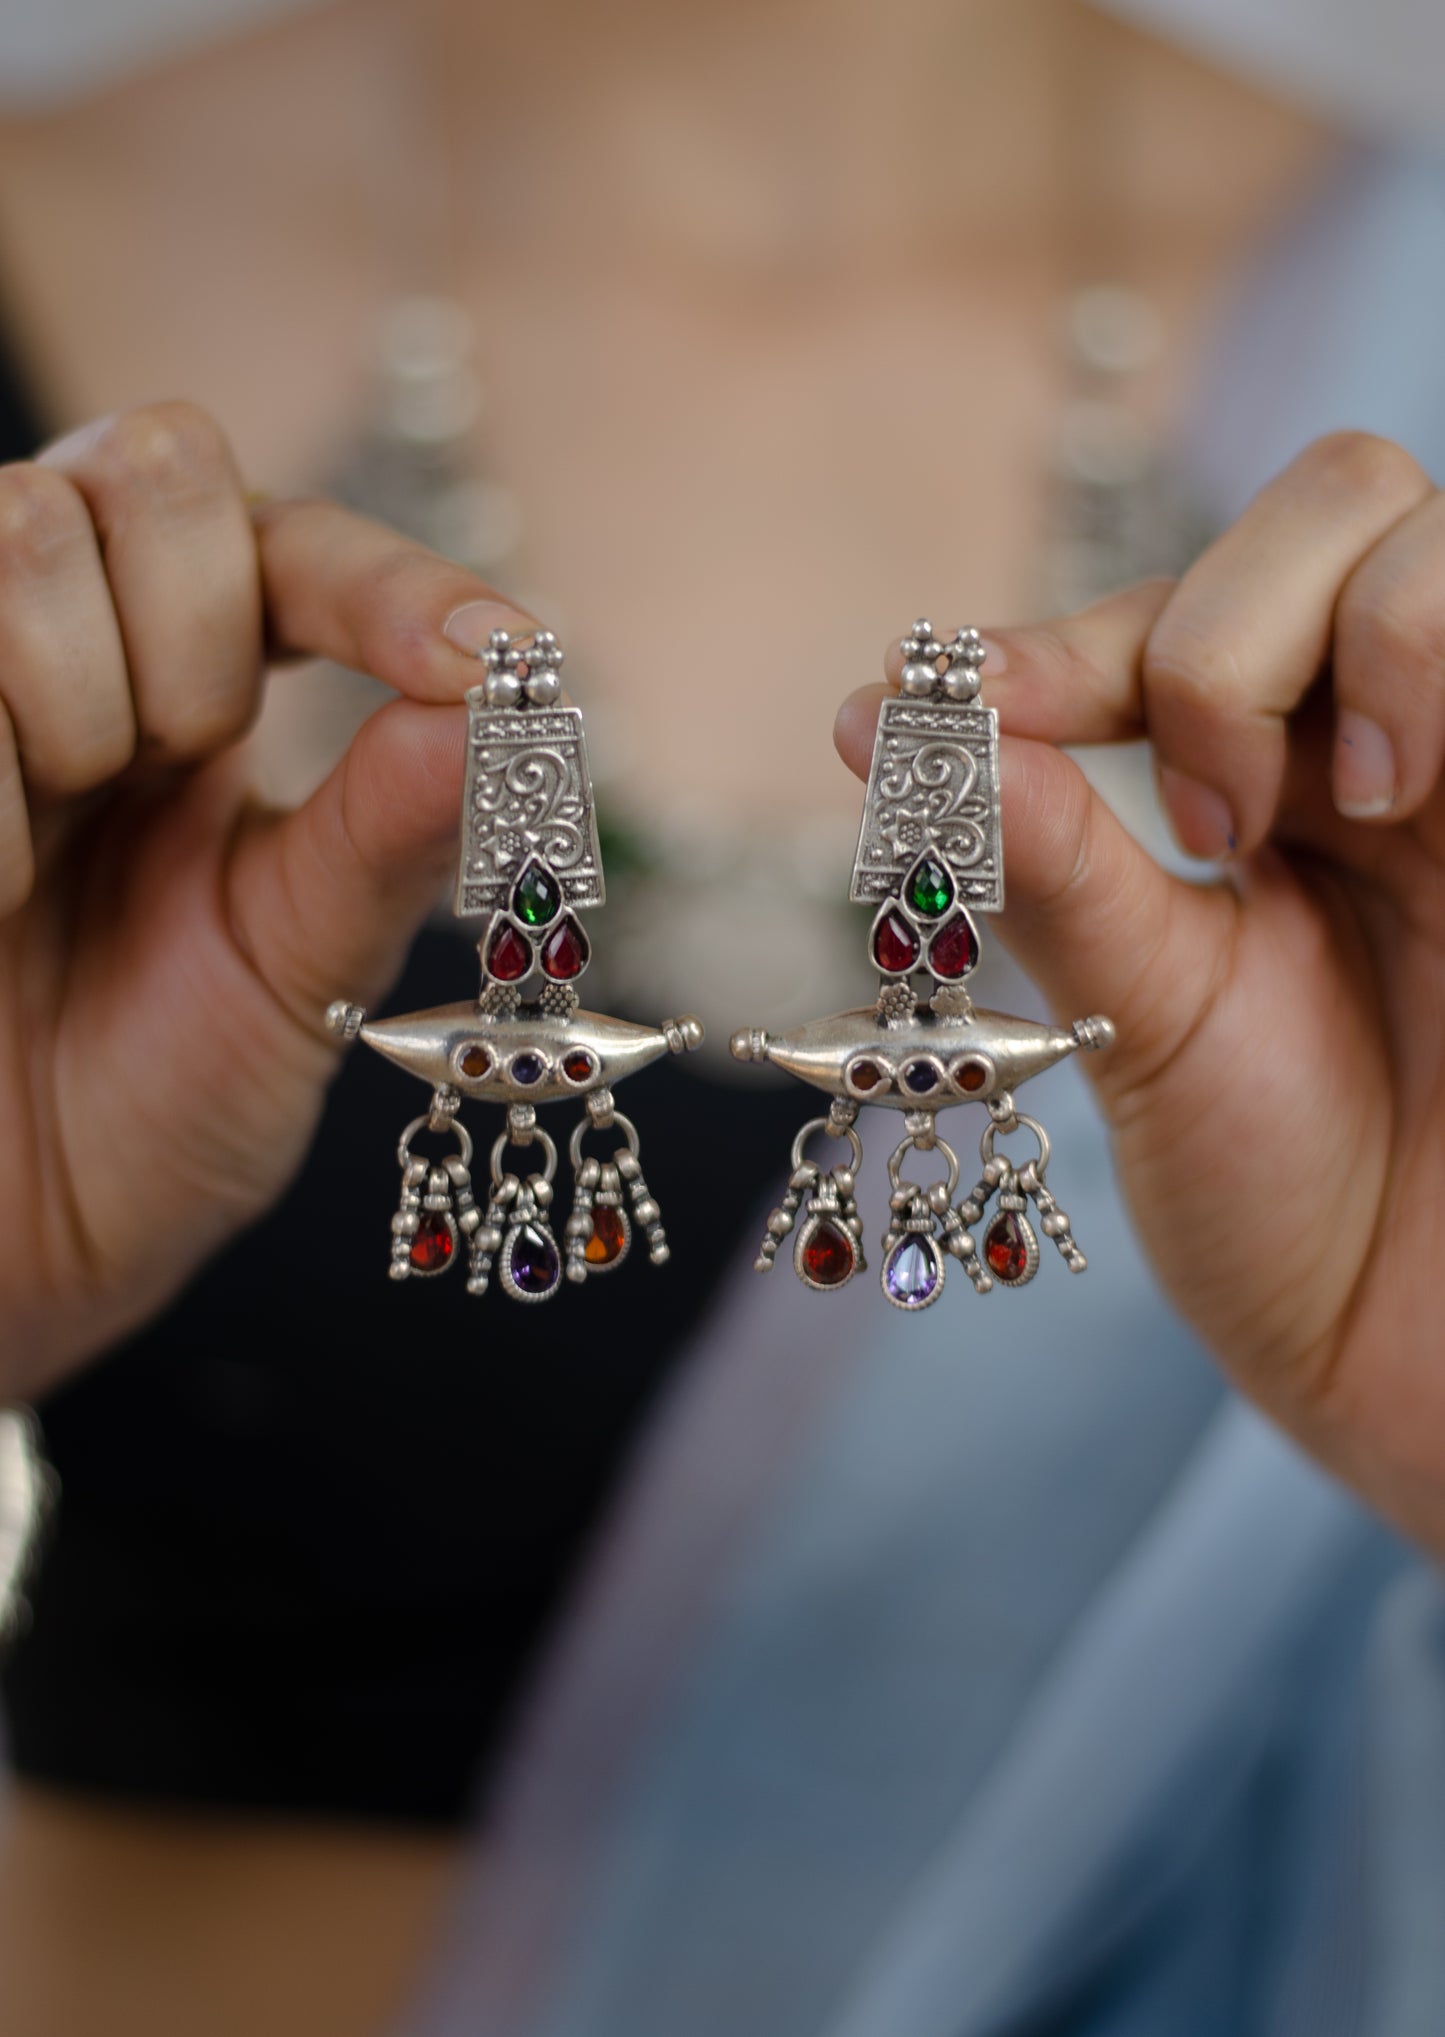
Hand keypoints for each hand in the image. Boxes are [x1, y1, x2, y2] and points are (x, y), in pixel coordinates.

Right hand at [0, 403, 532, 1397]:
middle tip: (172, 778)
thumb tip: (517, 712)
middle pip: (156, 462)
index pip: (296, 549)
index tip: (482, 662)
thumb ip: (385, 843)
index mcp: (196, 702)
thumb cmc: (141, 1121)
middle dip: (197, 626)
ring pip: (23, 530)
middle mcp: (70, 657)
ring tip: (33, 868)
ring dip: (71, 708)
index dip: (393, 584)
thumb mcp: (295, 989)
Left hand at [838, 433, 1444, 1558]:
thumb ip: (1046, 859)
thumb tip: (867, 719)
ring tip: (1322, 819)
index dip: (1069, 636)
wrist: (1422, 1349)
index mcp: (1276, 787)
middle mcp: (1393, 745)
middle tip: (1206, 824)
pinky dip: (1425, 670)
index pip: (1180, 607)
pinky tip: (1399, 803)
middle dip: (1222, 636)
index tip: (954, 700)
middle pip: (1335, 499)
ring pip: (1427, 537)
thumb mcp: (1143, 1020)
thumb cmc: (1289, 1202)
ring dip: (1349, 644)